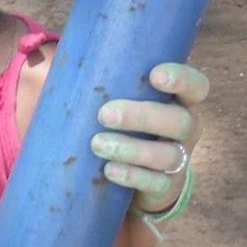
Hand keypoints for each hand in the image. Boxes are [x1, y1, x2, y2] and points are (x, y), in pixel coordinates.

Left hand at [91, 61, 208, 209]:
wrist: (136, 173)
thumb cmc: (123, 121)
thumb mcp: (120, 99)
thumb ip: (103, 81)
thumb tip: (51, 59)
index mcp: (179, 100)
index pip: (195, 86)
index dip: (182, 78)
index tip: (154, 75)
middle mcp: (185, 128)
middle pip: (178, 121)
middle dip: (142, 116)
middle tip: (104, 114)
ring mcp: (178, 159)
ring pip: (166, 155)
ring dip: (131, 149)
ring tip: (97, 145)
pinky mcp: (165, 187)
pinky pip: (155, 183)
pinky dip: (132, 176)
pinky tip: (109, 170)